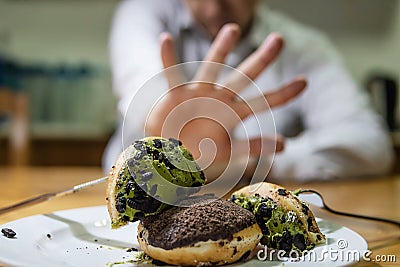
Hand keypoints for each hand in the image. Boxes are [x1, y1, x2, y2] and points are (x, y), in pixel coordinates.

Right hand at [146, 23, 305, 174]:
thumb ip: (253, 147)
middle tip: (279, 39)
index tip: (304, 82)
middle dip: (261, 60)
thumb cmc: (201, 152)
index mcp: (234, 113)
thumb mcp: (229, 152)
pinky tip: (166, 38)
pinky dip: (168, 58)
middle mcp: (219, 99)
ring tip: (233, 29)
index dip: (282, 94)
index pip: (263, 102)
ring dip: (221, 49)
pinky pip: (172, 74)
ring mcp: (198, 94)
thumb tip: (283, 145)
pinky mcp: (175, 95)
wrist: (172, 156)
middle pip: (243, 77)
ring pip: (212, 68)